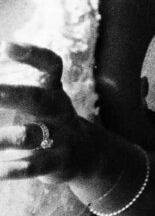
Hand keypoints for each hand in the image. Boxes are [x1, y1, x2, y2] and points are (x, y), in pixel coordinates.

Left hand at [0, 43, 96, 182]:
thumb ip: (12, 91)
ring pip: (30, 136)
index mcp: (54, 91)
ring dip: (4, 138)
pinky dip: (9, 169)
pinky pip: (31, 167)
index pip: (50, 65)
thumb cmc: (48, 121)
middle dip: (10, 95)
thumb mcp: (39, 101)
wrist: (85, 155)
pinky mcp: (56, 163)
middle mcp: (59, 111)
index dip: (32, 55)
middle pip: (37, 99)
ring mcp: (60, 137)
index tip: (8, 46)